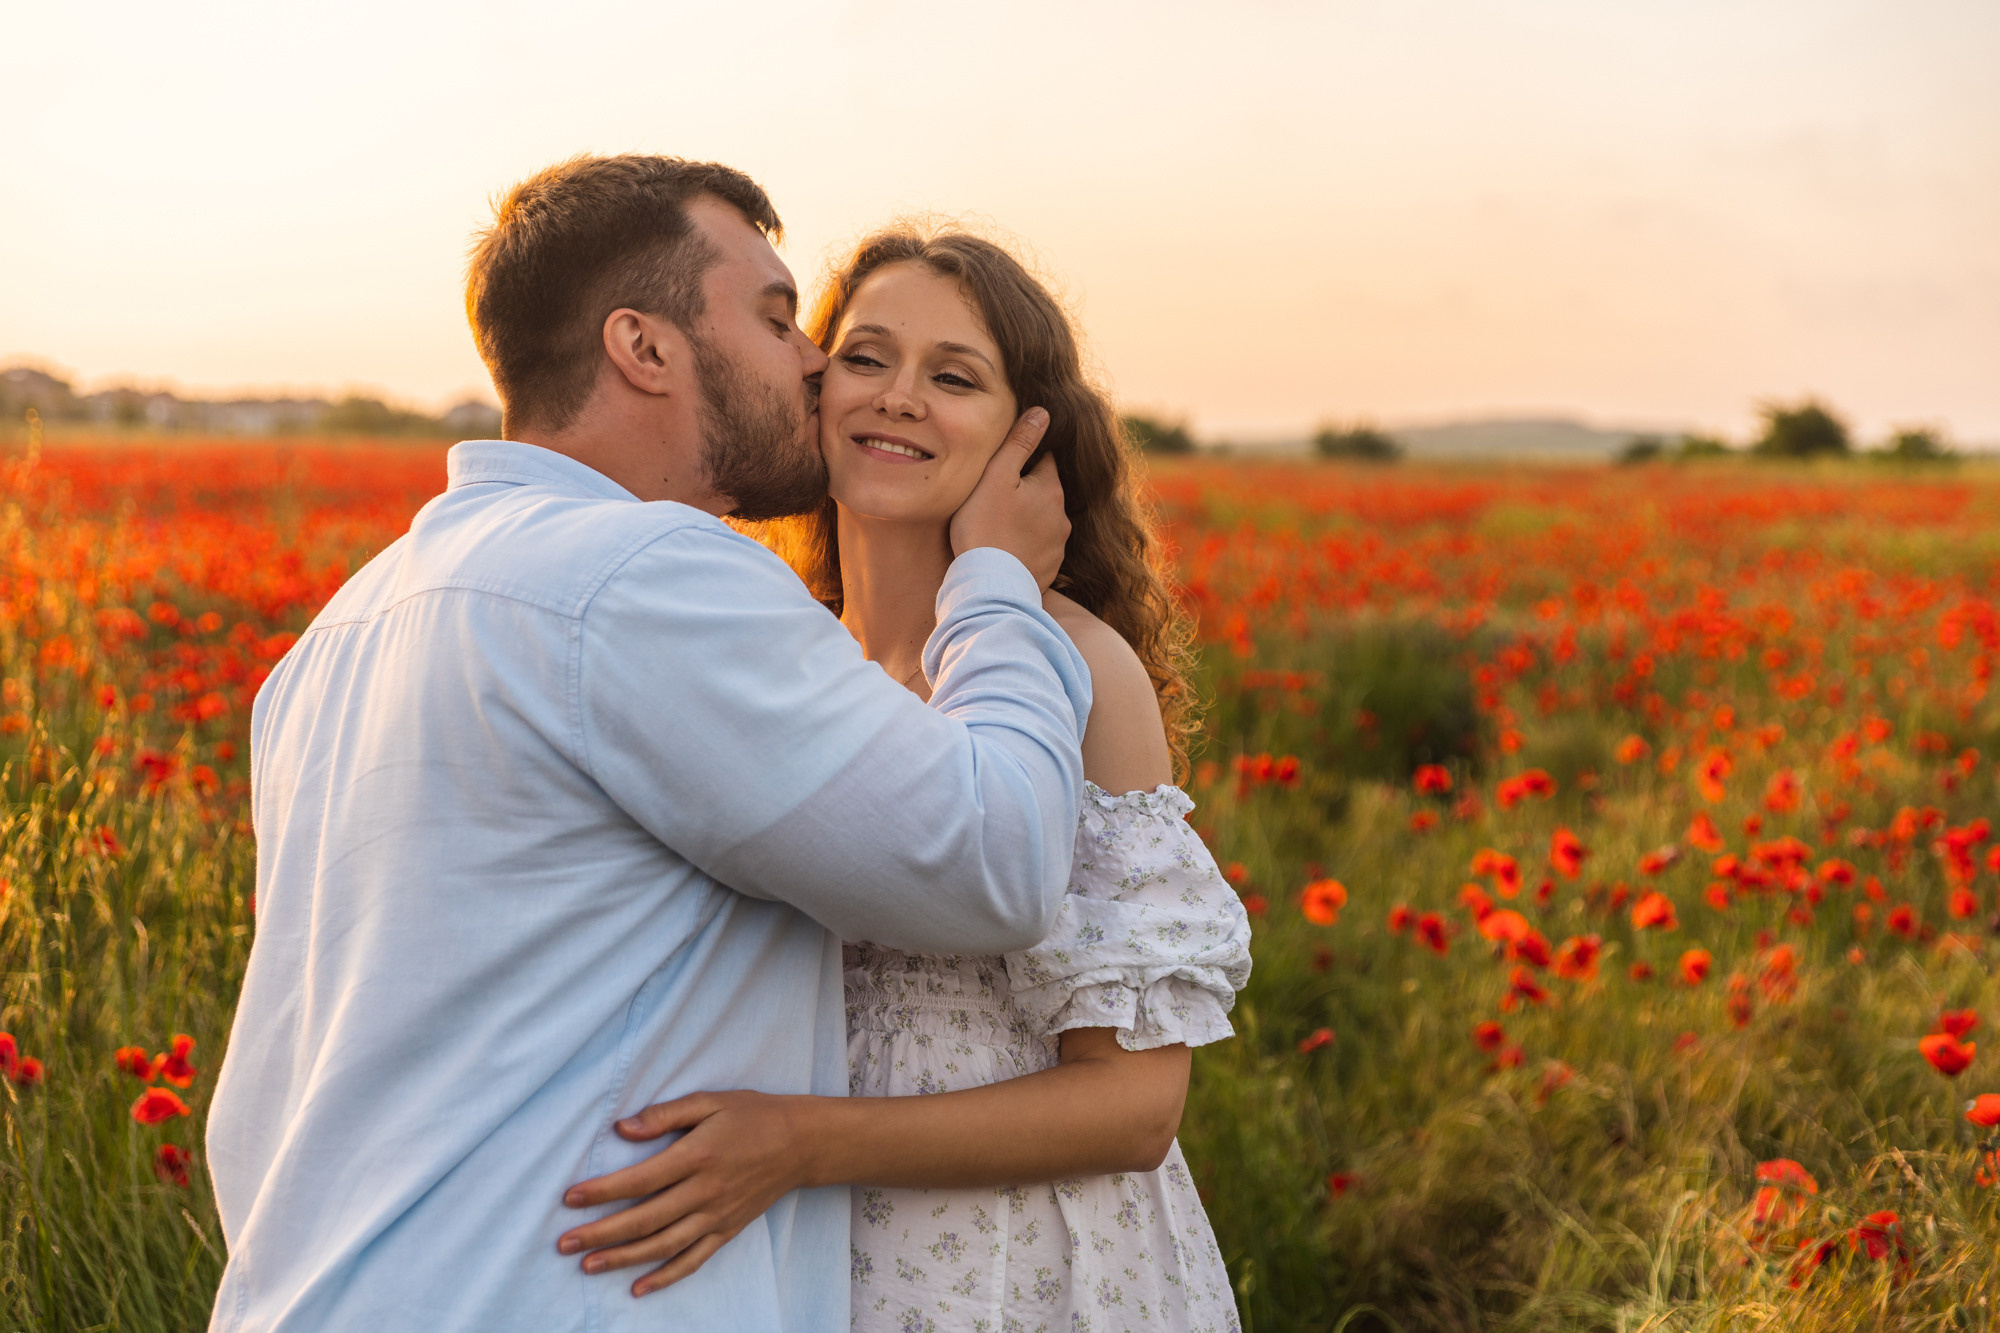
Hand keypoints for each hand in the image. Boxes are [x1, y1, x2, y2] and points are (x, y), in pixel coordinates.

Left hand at [556, 1091, 814, 1296]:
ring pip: (664, 1245)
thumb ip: (665, 1116)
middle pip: (644, 1219)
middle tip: (565, 1243)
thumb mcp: (711, 1101)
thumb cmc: (754, 1115)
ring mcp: (717, 1215)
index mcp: (698, 1155)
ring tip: (588, 1266)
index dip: (602, 1191)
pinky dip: (666, 1276)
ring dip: (623, 1259)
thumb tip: (622, 1129)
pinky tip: (638, 1288)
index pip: (640, 1180)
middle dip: (601, 1233)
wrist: (802, 1143)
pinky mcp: (727, 1230)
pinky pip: (694, 1260)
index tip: (570, 1198)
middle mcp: (705, 1191)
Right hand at [949, 407, 1068, 588]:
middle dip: (1026, 490)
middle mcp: (1062, 516)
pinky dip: (1027, 546)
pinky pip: (1039, 549)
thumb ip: (1020, 442)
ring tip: (1000, 526)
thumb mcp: (997, 476)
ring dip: (1028, 519)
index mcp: (1051, 488)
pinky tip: (1007, 549)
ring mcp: (1058, 545)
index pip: (1045, 459)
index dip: (1025, 458)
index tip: (1005, 465)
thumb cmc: (985, 527)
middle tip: (996, 497)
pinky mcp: (1050, 569)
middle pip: (1045, 491)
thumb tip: (1044, 412)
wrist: (989, 585)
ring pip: (1044, 521)